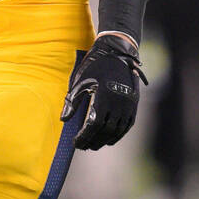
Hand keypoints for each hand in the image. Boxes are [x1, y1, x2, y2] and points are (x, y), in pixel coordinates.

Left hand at [62, 32, 146, 150]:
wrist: (116, 52)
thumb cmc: (94, 66)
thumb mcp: (80, 82)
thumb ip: (72, 102)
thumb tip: (64, 120)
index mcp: (104, 97)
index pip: (94, 125)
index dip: (85, 137)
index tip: (76, 143)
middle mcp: (118, 102)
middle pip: (106, 130)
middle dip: (93, 141)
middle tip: (83, 146)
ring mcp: (128, 104)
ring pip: (117, 130)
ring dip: (105, 140)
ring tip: (94, 145)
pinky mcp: (134, 103)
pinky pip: (128, 125)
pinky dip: (119, 134)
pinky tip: (109, 139)